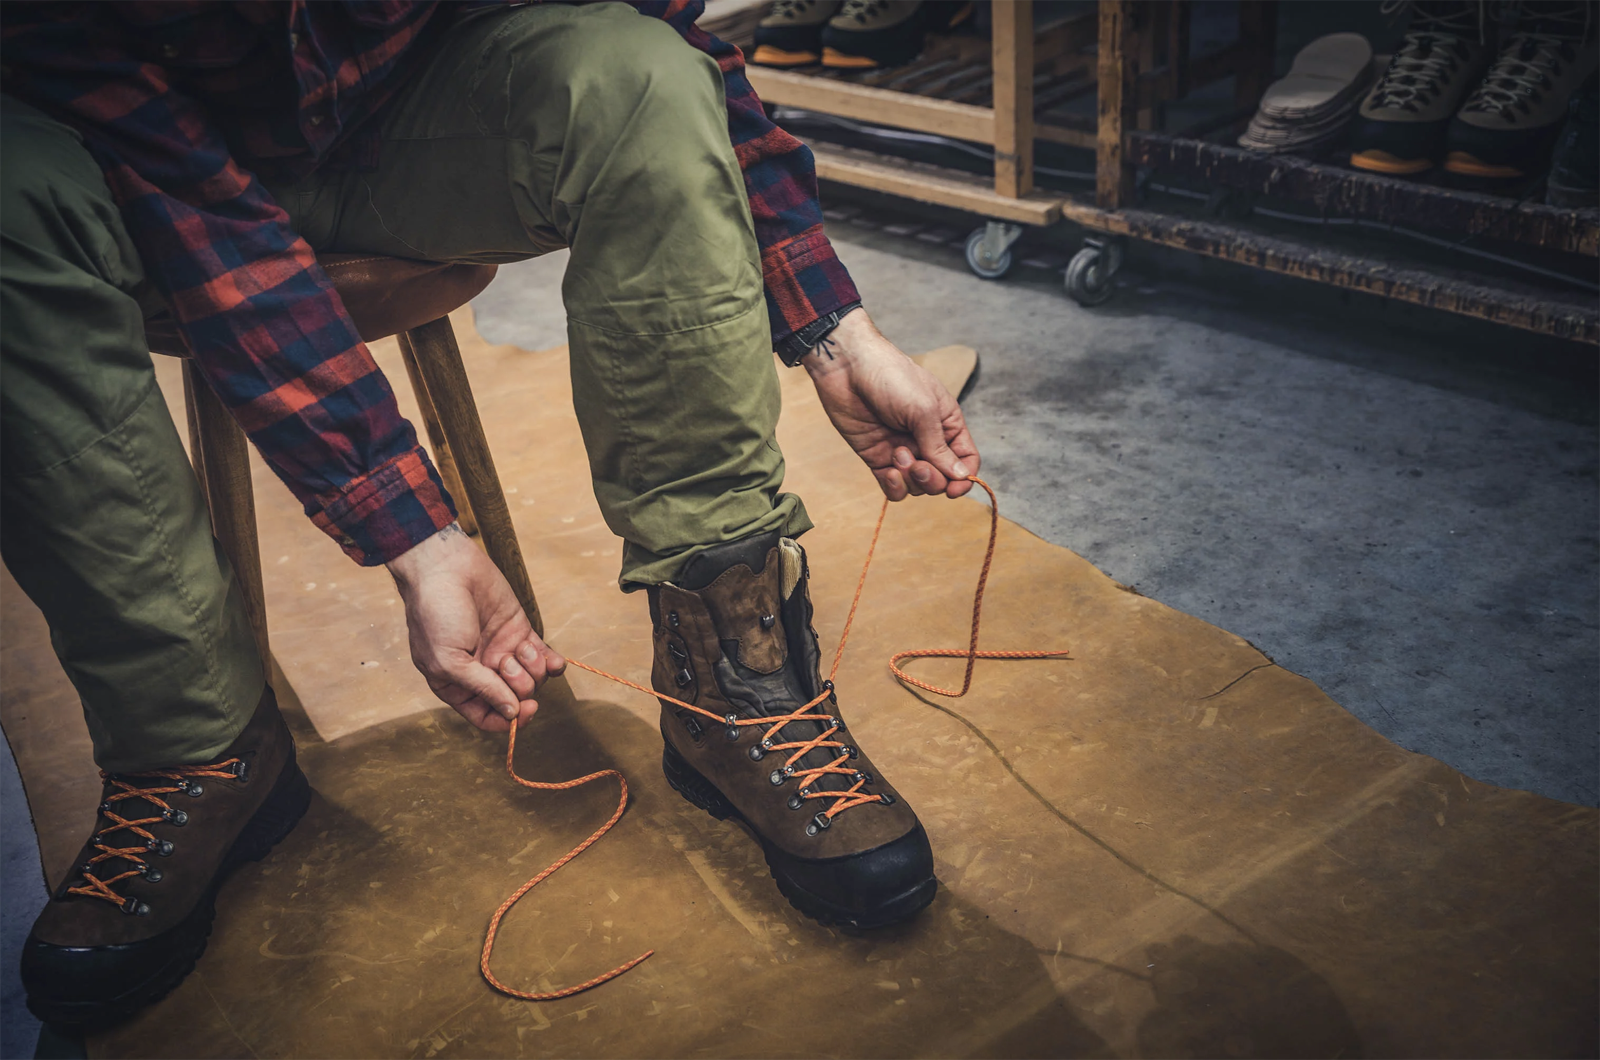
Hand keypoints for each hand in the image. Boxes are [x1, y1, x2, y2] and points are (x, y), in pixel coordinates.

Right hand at [386, 523, 564, 731]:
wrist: (446, 568)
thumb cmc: (436, 614)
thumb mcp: (449, 660)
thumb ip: (482, 689)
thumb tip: (511, 714)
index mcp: (457, 685)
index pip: (487, 717)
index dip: (508, 720)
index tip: (523, 709)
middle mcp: (482, 673)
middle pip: (514, 699)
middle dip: (518, 686)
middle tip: (506, 663)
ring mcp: (502, 652)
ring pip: (533, 680)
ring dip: (533, 669)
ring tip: (518, 648)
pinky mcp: (519, 632)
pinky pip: (544, 658)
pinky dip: (552, 663)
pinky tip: (553, 660)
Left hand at [802, 308, 979, 499]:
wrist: (848, 367)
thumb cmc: (892, 377)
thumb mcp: (923, 410)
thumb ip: (940, 447)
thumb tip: (961, 477)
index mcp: (946, 424)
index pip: (966, 459)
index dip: (964, 478)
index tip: (954, 489)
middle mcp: (927, 440)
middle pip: (942, 478)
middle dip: (933, 479)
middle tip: (918, 464)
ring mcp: (902, 450)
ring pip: (918, 486)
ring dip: (911, 479)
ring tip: (897, 454)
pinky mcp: (877, 457)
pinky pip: (893, 487)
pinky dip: (895, 487)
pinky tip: (889, 472)